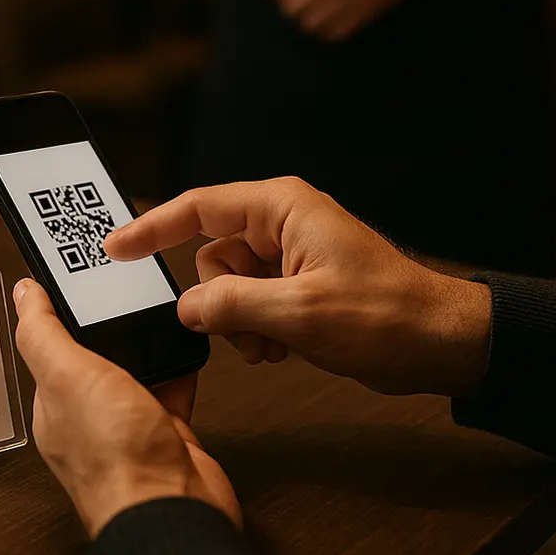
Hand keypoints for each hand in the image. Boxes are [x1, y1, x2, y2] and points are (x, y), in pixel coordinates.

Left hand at [13, 278, 239, 537]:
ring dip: (146, 343)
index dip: (61, 310)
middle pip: (97, 355)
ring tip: (154, 306)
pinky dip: (179, 366)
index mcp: (54, 403)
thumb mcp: (68, 376)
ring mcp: (130, 425)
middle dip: (109, 325)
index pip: (50, 345)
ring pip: (136, 369)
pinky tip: (184, 343)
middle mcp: (89, 415)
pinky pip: (172, 388)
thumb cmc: (116, 457)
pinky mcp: (169, 432)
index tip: (75, 274)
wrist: (174, 508)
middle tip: (122, 285)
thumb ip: (43, 333)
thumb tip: (23, 293)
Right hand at [105, 179, 491, 398]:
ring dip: (239, 322)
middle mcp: (280, 224)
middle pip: (210, 256)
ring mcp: (288, 256)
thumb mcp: (300, 312)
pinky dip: (255, 330)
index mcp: (281, 207)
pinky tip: (282, 347)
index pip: (199, 208)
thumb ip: (233, 305)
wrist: (439, 342)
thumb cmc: (389, 314)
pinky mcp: (295, 285)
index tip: (116, 246)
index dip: (151, 226)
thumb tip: (187, 307)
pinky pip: (249, 303)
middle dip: (218, 300)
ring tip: (274, 343)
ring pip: (226, 286)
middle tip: (246, 330)